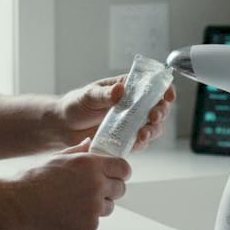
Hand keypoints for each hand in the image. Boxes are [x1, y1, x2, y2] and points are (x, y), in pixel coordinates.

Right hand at [11, 139, 130, 229]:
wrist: (15, 206)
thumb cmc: (31, 181)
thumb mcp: (56, 157)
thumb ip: (78, 152)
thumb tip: (89, 144)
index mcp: (91, 164)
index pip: (123, 168)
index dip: (119, 172)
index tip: (115, 175)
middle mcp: (96, 184)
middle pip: (120, 188)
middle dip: (110, 189)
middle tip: (92, 191)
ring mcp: (93, 207)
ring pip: (108, 207)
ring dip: (98, 206)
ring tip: (73, 203)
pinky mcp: (87, 226)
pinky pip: (94, 222)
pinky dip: (84, 220)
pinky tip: (66, 214)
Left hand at [56, 76, 176, 152]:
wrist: (62, 127)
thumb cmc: (75, 105)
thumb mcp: (88, 95)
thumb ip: (104, 94)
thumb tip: (119, 90)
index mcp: (127, 88)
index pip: (153, 86)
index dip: (165, 90)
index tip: (167, 96)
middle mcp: (133, 106)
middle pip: (158, 108)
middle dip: (160, 113)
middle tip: (154, 116)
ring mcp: (130, 124)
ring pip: (152, 127)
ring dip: (153, 130)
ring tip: (144, 134)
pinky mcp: (125, 139)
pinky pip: (139, 143)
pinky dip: (141, 144)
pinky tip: (135, 143)